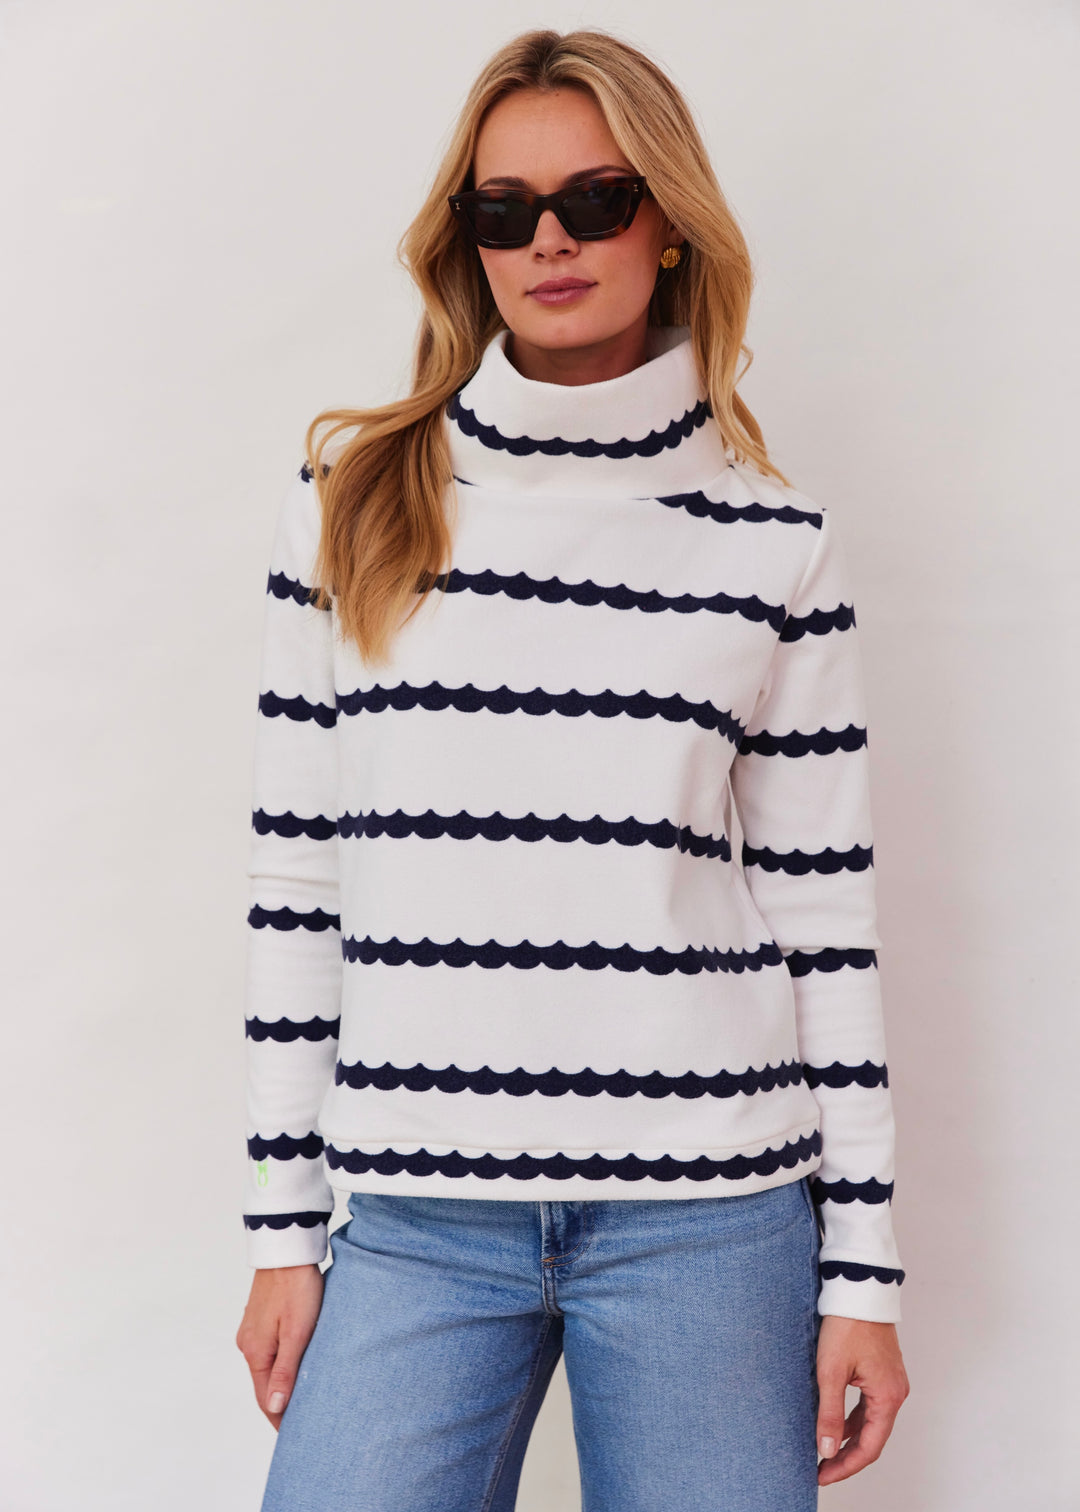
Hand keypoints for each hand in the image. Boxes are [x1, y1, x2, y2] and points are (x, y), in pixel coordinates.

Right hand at [236, 1263, 324, 1429]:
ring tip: (300, 1396)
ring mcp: (251, 1329)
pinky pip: (268, 1349)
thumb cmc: (297, 1288)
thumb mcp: (297, 1333)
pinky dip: (279, 1362)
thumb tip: (274, 1408)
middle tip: (301, 1420)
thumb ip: (286, 1372)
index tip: (293, 1435)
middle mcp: (248, 1344)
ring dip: (280, 1382)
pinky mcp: (259, 1317)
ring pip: (266, 1365)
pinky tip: (293, 1363)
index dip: (279, 1418)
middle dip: (279, 1403)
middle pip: (264, 1383)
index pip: (265, 1398)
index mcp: (255, 1352)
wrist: (287, 1250)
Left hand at [815, 1315, 909, 1484]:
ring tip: (824, 1449)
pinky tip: (835, 1422)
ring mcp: (891, 1381)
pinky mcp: (882, 1370)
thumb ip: (830, 1413)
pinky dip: (853, 1418)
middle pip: (872, 1437)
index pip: (869, 1447)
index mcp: (888, 1396)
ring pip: (870, 1421)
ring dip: (849, 1437)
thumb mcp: (831, 1372)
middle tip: (820, 1468)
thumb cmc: (846, 1325)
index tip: (822, 1474)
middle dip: (846, 1455)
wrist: (858, 1288)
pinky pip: (869, 1404)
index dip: (845, 1465)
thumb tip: (827, 1449)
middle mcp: (895, 1392)